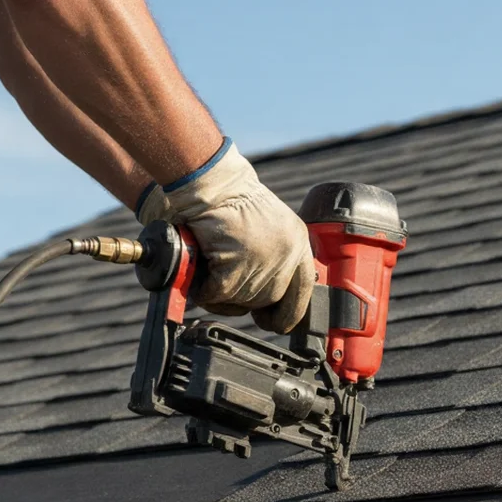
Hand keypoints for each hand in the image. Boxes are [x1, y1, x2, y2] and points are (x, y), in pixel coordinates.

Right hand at [143, 140, 313, 333]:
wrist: (208, 181)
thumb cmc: (229, 199)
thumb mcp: (269, 226)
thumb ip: (275, 256)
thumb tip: (267, 296)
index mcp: (298, 244)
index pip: (302, 294)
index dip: (286, 313)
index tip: (271, 320)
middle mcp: (287, 256)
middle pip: (266, 302)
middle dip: (242, 300)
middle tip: (223, 282)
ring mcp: (263, 264)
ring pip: (239, 303)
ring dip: (219, 293)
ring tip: (208, 266)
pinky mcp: (235, 270)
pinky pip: (216, 297)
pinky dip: (202, 289)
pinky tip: (199, 269)